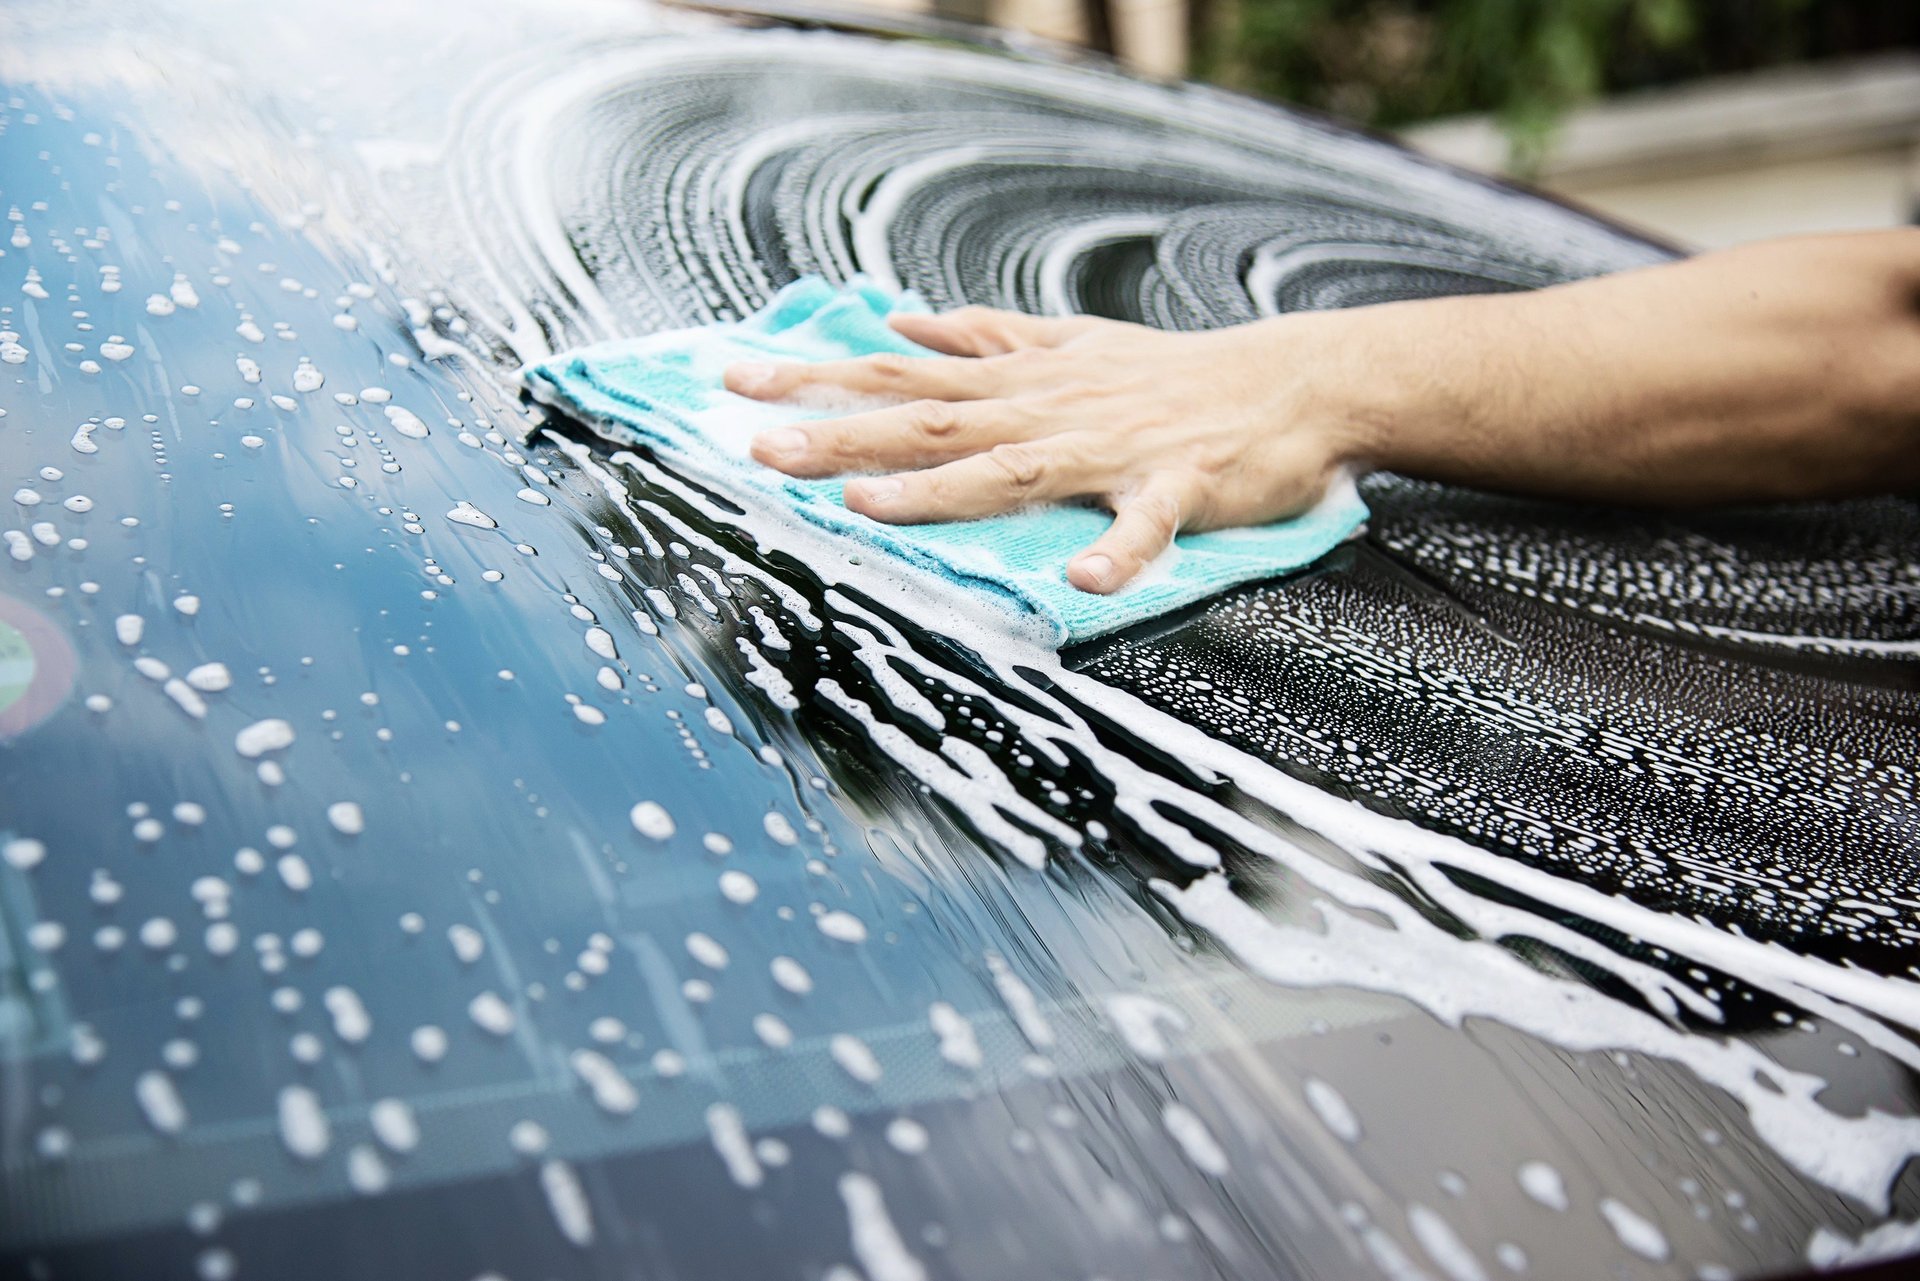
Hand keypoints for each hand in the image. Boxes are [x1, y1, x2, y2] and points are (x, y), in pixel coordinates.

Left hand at [724, 307, 1374, 592]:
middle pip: (931, 419)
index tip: (734, 384)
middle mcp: (1051, 409)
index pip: (901, 374)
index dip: (816, 378)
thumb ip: (987, 336)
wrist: (1292, 382)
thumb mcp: (1072, 342)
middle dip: (841, 432)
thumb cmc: (1174, 372)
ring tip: (866, 504)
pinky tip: (1083, 586)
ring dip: (939, 487)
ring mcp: (1111, 448)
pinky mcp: (1179, 487)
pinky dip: (1117, 553)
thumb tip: (904, 320)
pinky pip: (1145, 525)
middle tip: (759, 447)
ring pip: (1012, 468)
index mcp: (1022, 381)